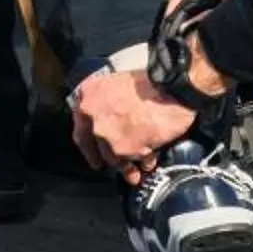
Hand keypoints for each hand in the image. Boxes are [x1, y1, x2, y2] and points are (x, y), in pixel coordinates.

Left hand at [69, 67, 195, 180]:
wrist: (171, 87)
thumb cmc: (150, 82)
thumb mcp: (116, 85)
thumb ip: (106, 104)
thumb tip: (109, 122)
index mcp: (88, 97)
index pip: (81, 130)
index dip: (89, 147)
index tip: (94, 156)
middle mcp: (92, 117)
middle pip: (98, 149)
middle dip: (110, 159)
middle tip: (117, 165)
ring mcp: (107, 134)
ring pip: (115, 159)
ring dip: (127, 165)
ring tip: (137, 169)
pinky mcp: (125, 148)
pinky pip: (134, 161)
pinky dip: (144, 162)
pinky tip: (150, 161)